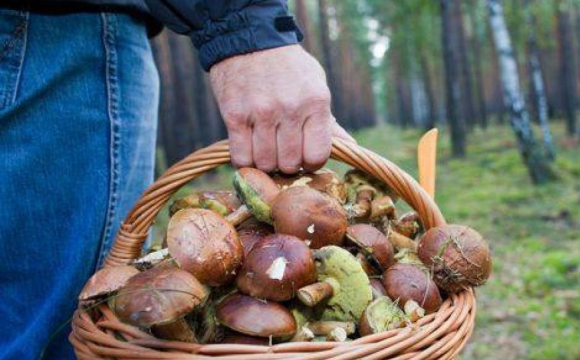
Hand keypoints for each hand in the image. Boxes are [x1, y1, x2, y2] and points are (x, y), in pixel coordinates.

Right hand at [210, 45, 354, 173]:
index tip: (304, 157)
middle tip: (282, 152)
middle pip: (290, 164)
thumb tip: (351, 147)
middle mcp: (290, 109)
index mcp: (315, 102)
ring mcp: (261, 113)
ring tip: (266, 149)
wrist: (249, 39)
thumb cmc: (288, 67)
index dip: (311, 163)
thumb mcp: (316, 86)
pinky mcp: (234, 116)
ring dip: (265, 163)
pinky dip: (245, 160)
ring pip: (265, 163)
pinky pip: (241, 157)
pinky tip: (249, 150)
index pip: (317, 155)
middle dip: (287, 164)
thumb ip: (328, 121)